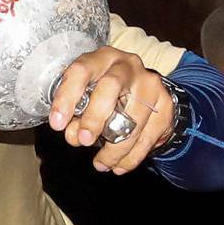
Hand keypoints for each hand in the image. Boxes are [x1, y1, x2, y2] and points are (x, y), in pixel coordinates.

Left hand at [48, 49, 176, 174]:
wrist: (146, 93)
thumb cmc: (106, 94)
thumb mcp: (88, 95)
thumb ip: (77, 113)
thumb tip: (74, 135)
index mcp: (101, 58)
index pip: (81, 70)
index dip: (66, 97)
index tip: (57, 123)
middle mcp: (127, 65)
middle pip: (111, 86)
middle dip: (94, 117)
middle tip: (83, 141)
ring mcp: (150, 84)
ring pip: (133, 119)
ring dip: (114, 149)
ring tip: (101, 164)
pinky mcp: (166, 104)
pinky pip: (148, 137)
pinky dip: (131, 157)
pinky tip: (119, 166)